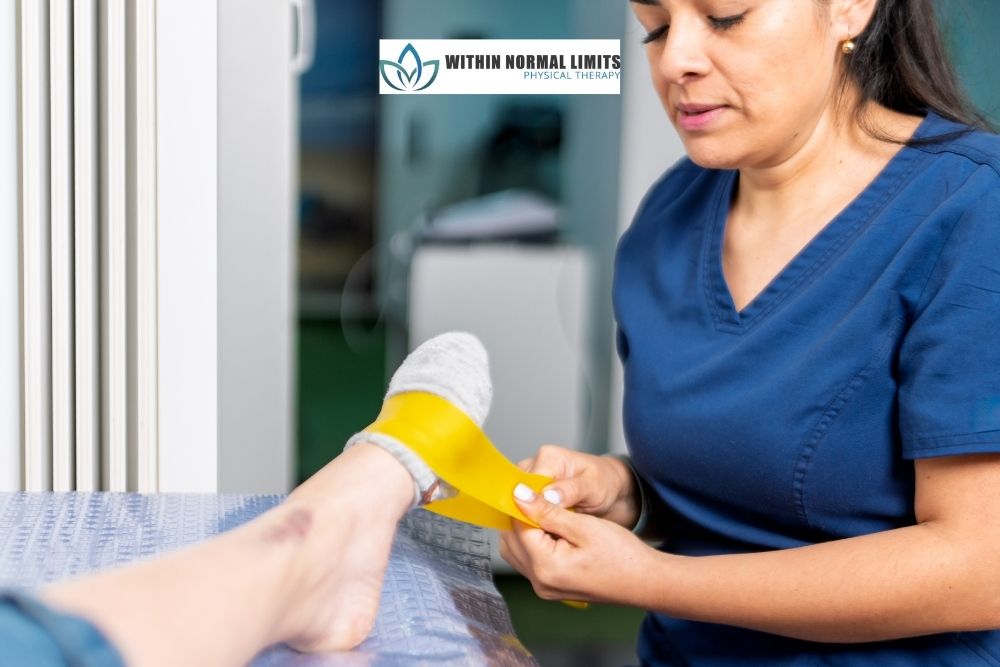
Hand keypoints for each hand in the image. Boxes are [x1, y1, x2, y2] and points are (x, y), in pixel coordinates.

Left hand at [499, 484, 653, 604]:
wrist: (644, 581)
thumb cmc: (622, 555)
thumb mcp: (584, 526)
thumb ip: (548, 511)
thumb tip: (518, 495)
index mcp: (546, 567)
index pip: (517, 527)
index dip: (520, 502)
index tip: (528, 485)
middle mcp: (540, 582)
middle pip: (511, 540)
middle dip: (520, 516)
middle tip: (538, 496)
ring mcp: (544, 588)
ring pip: (516, 551)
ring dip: (524, 529)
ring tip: (546, 511)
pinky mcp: (550, 587)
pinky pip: (528, 560)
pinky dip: (532, 542)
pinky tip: (550, 528)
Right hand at [517, 445, 639, 529]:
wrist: (613, 492)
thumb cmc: (606, 483)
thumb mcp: (593, 486)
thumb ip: (570, 491)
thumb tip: (546, 496)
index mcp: (548, 457)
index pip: (526, 484)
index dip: (531, 507)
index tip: (544, 526)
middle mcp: (534, 467)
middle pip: (518, 496)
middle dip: (532, 516)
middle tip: (552, 532)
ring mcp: (531, 483)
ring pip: (519, 507)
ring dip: (532, 522)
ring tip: (553, 533)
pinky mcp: (532, 498)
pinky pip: (524, 513)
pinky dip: (534, 525)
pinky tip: (549, 532)